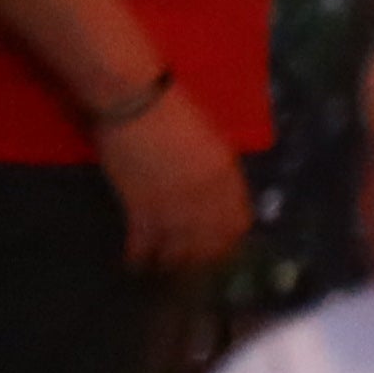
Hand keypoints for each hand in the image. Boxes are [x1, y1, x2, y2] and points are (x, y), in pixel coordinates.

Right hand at [97, 79, 251, 270]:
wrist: (138, 104)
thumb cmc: (174, 112)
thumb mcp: (210, 142)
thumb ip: (217, 173)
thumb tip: (215, 199)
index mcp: (227, 178)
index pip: (238, 223)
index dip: (228, 240)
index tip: (219, 248)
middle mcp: (206, 199)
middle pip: (211, 246)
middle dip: (201, 260)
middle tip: (190, 268)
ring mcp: (175, 209)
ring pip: (179, 254)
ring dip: (171, 263)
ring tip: (163, 267)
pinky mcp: (141, 212)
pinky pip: (144, 248)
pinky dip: (139, 258)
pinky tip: (135, 263)